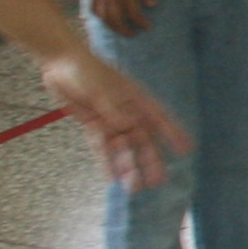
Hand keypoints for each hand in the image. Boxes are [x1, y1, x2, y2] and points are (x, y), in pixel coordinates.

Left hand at [39, 43, 190, 188]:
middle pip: (142, 139)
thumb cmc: (85, 68)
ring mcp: (111, 120)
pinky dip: (107, 162)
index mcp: (135, 98)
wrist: (61, 61)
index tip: (186, 149)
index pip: (159, 118)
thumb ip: (112, 107)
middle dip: (150, 160)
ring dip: (129, 166)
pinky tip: (112, 178)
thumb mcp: (99, 86)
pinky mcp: (95, 125)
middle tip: (158, 181)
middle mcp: (127, 112)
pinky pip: (102, 147)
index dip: (173, 133)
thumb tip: (127, 126)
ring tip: (135, 187)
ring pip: (123, 148)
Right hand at [82, 0, 156, 37]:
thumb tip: (152, 5)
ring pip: (104, 18)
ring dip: (113, 27)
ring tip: (120, 30)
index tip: (147, 27)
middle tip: (133, 34)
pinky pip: (93, 9)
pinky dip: (99, 17)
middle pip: (117, 20)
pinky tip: (104, 19)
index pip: (134, 14)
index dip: (141, 23)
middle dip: (126, 30)